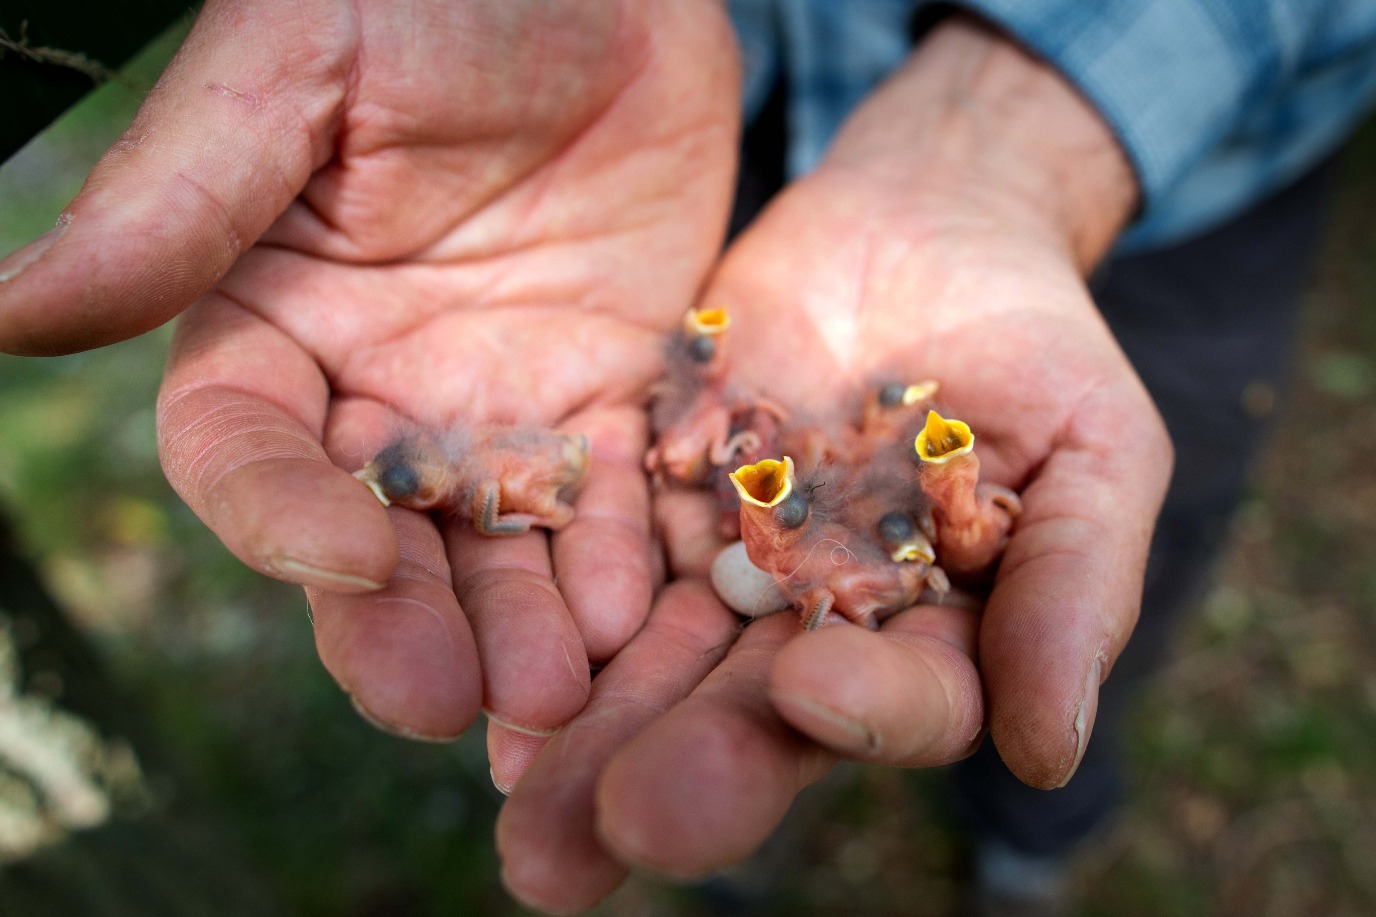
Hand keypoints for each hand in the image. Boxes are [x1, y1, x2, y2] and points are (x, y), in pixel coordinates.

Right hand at [0, 0, 739, 775]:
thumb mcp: (295, 67)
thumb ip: (177, 201)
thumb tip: (9, 305)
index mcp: (275, 320)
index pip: (248, 451)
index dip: (282, 516)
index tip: (345, 562)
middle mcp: (378, 386)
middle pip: (376, 537)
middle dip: (406, 623)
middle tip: (454, 701)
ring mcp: (499, 403)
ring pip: (495, 544)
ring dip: (521, 626)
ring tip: (555, 699)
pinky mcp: (606, 396)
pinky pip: (613, 499)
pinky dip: (622, 562)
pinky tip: (636, 620)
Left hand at [496, 16, 1171, 909]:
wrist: (926, 224)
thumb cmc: (1038, 346)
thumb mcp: (1095, 453)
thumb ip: (1069, 591)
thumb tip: (1050, 749)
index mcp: (926, 640)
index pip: (900, 701)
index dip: (863, 707)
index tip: (809, 690)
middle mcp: (810, 628)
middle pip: (749, 714)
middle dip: (677, 775)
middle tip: (584, 858)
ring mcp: (722, 561)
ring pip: (654, 657)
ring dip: (586, 732)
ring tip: (518, 808)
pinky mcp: (651, 489)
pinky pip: (594, 549)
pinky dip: (549, 604)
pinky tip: (489, 663)